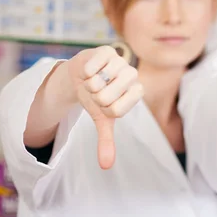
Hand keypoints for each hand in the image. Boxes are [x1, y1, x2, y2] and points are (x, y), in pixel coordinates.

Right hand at [67, 45, 142, 168]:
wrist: (81, 76)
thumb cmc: (96, 97)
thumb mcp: (101, 119)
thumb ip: (106, 141)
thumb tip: (105, 166)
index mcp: (136, 92)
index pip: (117, 110)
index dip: (104, 109)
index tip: (104, 104)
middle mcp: (132, 75)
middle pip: (107, 98)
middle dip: (94, 98)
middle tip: (96, 91)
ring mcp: (120, 61)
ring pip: (98, 83)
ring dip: (88, 85)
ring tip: (92, 80)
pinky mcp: (106, 51)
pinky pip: (90, 68)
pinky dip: (84, 73)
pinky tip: (88, 69)